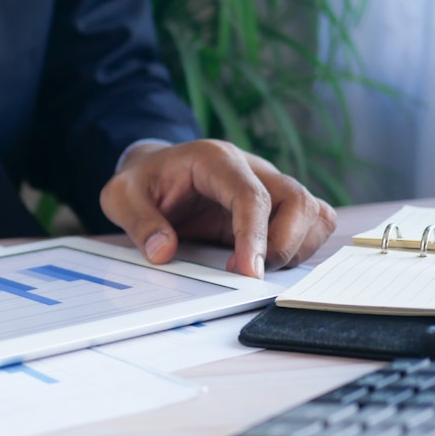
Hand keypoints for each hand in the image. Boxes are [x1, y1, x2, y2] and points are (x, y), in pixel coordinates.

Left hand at [99, 139, 335, 276]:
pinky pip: (312, 223)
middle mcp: (252, 169)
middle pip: (298, 201)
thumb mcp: (121, 197)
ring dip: (296, 248)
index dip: (255, 235)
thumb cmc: (142, 182)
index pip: (252, 195)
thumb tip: (164, 252)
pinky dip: (301, 247)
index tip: (248, 272)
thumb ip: (140, 222)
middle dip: (284, 245)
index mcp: (216, 160)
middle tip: (249, 275)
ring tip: (256, 268)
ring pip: (313, 212)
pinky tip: (267, 261)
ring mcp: (269, 186)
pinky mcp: (276, 207)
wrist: (154, 171)